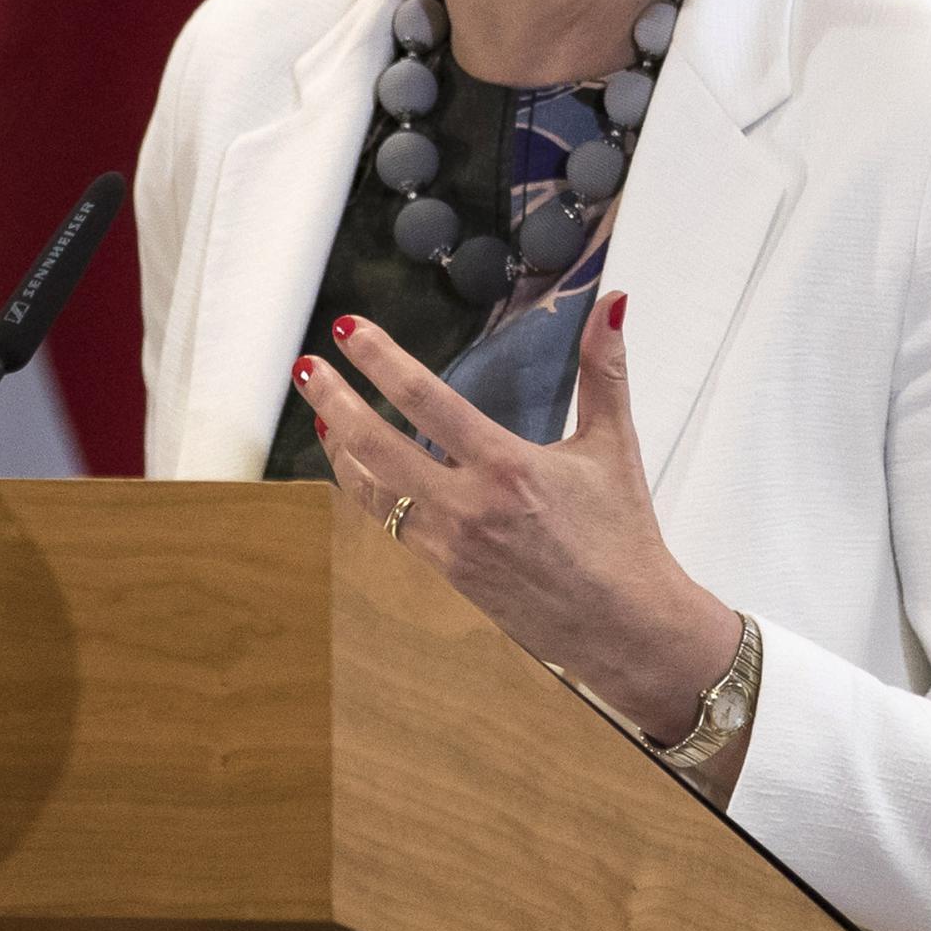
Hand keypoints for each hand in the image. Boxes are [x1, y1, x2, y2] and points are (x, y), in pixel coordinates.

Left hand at [293, 292, 742, 745]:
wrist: (624, 626)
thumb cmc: (622, 535)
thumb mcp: (615, 446)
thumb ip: (605, 370)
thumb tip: (612, 303)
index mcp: (507, 467)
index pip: (426, 401)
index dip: (380, 361)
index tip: (348, 329)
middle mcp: (468, 505)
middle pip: (376, 446)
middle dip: (334, 401)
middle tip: (305, 367)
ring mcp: (450, 542)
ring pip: (371, 490)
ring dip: (339, 446)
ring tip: (321, 410)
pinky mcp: (447, 569)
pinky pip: (388, 522)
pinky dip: (363, 487)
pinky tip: (355, 464)